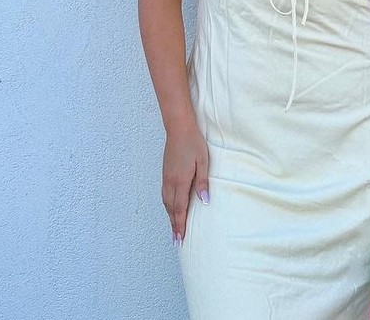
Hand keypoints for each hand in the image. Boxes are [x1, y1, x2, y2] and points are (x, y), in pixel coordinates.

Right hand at [161, 121, 209, 242]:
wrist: (179, 128)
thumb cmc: (194, 143)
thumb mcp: (203, 162)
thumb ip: (202, 183)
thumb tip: (205, 202)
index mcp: (180, 181)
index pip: (179, 208)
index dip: (180, 224)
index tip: (180, 238)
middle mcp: (170, 182)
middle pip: (171, 208)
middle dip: (173, 224)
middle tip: (176, 240)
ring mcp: (166, 177)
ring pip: (166, 202)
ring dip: (170, 216)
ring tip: (173, 227)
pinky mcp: (165, 172)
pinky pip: (164, 194)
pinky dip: (167, 205)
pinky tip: (171, 207)